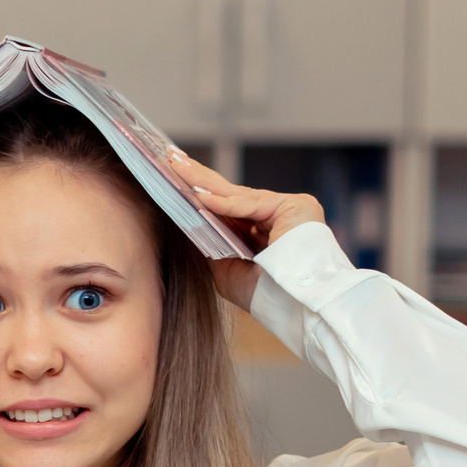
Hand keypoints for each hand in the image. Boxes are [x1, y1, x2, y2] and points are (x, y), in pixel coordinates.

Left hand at [172, 150, 325, 310]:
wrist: (296, 308)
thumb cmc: (265, 295)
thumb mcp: (227, 270)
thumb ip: (212, 245)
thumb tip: (189, 222)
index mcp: (260, 232)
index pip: (225, 207)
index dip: (198, 193)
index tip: (172, 177)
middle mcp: (273, 216)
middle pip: (228, 194)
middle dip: (197, 177)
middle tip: (170, 158)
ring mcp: (285, 208)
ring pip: (236, 193)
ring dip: (203, 181)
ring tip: (176, 166)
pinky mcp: (293, 206)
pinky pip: (250, 204)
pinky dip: (224, 203)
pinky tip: (199, 196)